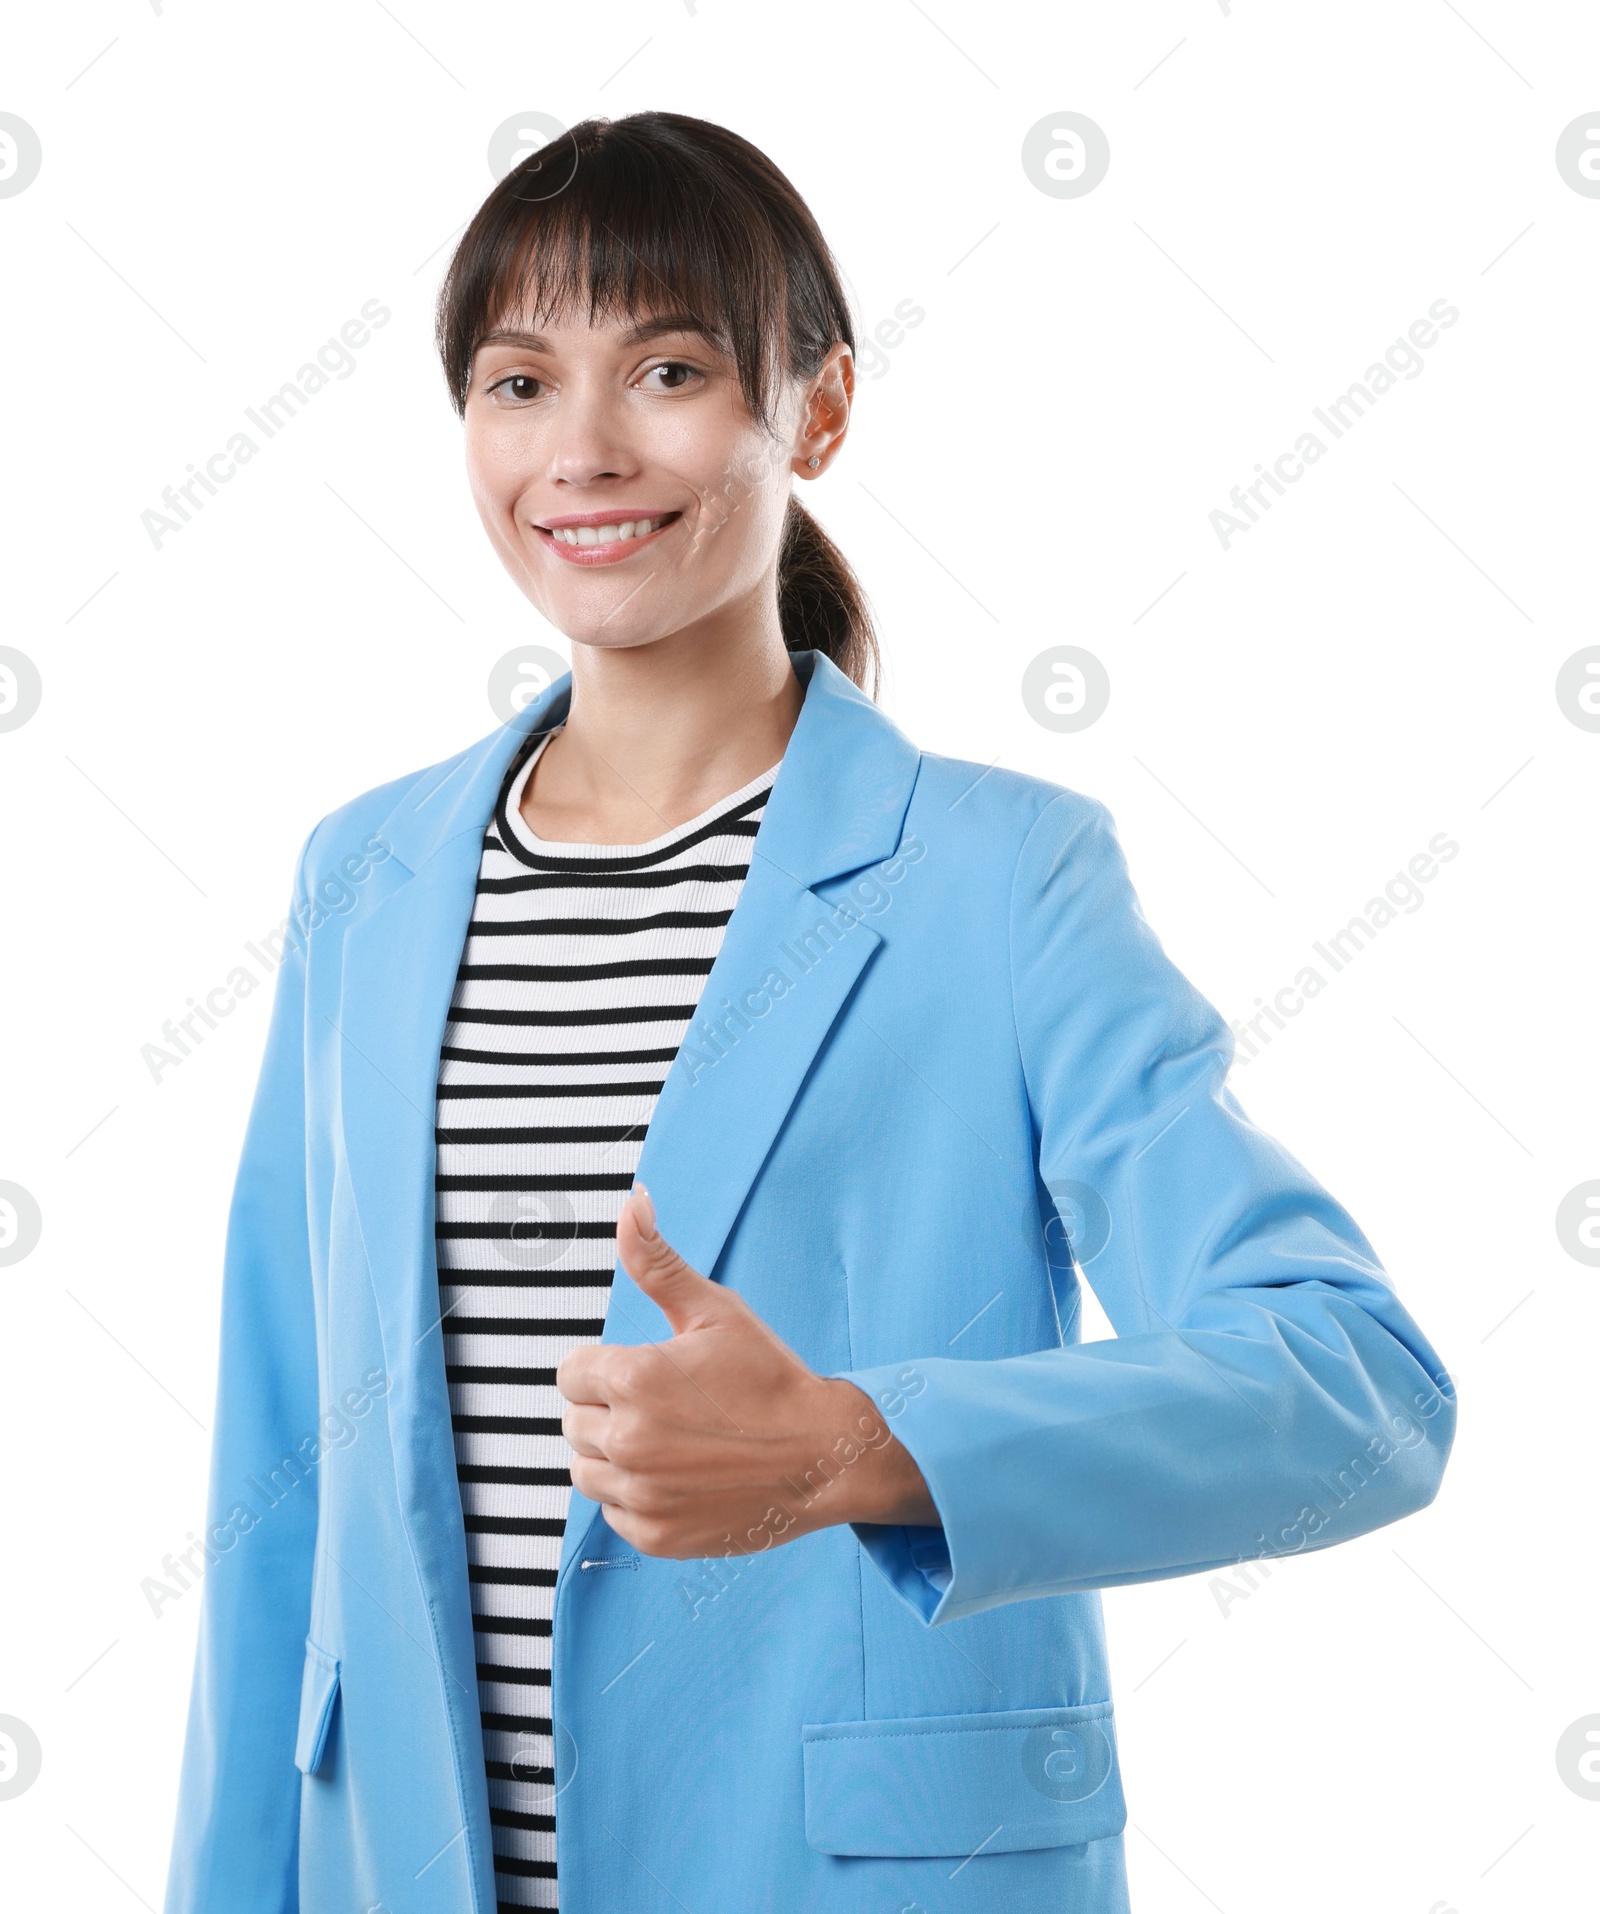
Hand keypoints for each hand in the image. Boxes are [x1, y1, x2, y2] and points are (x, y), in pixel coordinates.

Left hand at [556, 1184, 939, 1558]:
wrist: (825, 1455)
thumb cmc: (771, 1377)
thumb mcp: (714, 1311)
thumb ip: (656, 1261)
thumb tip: (630, 1202)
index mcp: (631, 1379)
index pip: (569, 1373)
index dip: (605, 1368)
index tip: (647, 1373)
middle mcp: (627, 1441)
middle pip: (573, 1422)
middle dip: (608, 1410)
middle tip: (666, 1406)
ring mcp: (639, 1495)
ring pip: (584, 1471)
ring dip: (613, 1455)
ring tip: (668, 1441)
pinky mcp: (654, 1535)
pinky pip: (613, 1513)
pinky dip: (636, 1497)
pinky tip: (680, 1477)